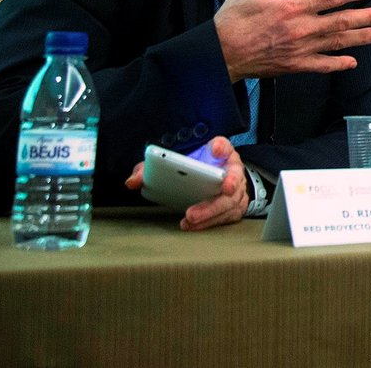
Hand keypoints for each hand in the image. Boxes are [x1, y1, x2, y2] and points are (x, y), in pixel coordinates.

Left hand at [125, 136, 250, 229]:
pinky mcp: (235, 206)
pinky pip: (226, 216)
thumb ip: (153, 167)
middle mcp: (232, 170)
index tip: (213, 150)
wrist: (220, 179)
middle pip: (231, 181)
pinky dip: (210, 223)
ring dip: (209, 214)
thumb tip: (133, 181)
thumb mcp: (176, 162)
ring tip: (189, 220)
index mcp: (220, 154)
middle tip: (193, 210)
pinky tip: (193, 226)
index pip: (224, 145)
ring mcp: (237, 190)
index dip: (220, 147)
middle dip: (213, 197)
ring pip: (229, 203)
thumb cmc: (198, 167)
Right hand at [215, 0, 370, 80]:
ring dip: (362, 39)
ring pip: (338, 44)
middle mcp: (302, 29)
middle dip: (370, 17)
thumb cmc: (233, 17)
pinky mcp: (294, 66)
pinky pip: (322, 66)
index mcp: (293, 7)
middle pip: (343, 22)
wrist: (219, 53)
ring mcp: (300, 50)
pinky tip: (353, 62)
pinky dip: (338, 64)